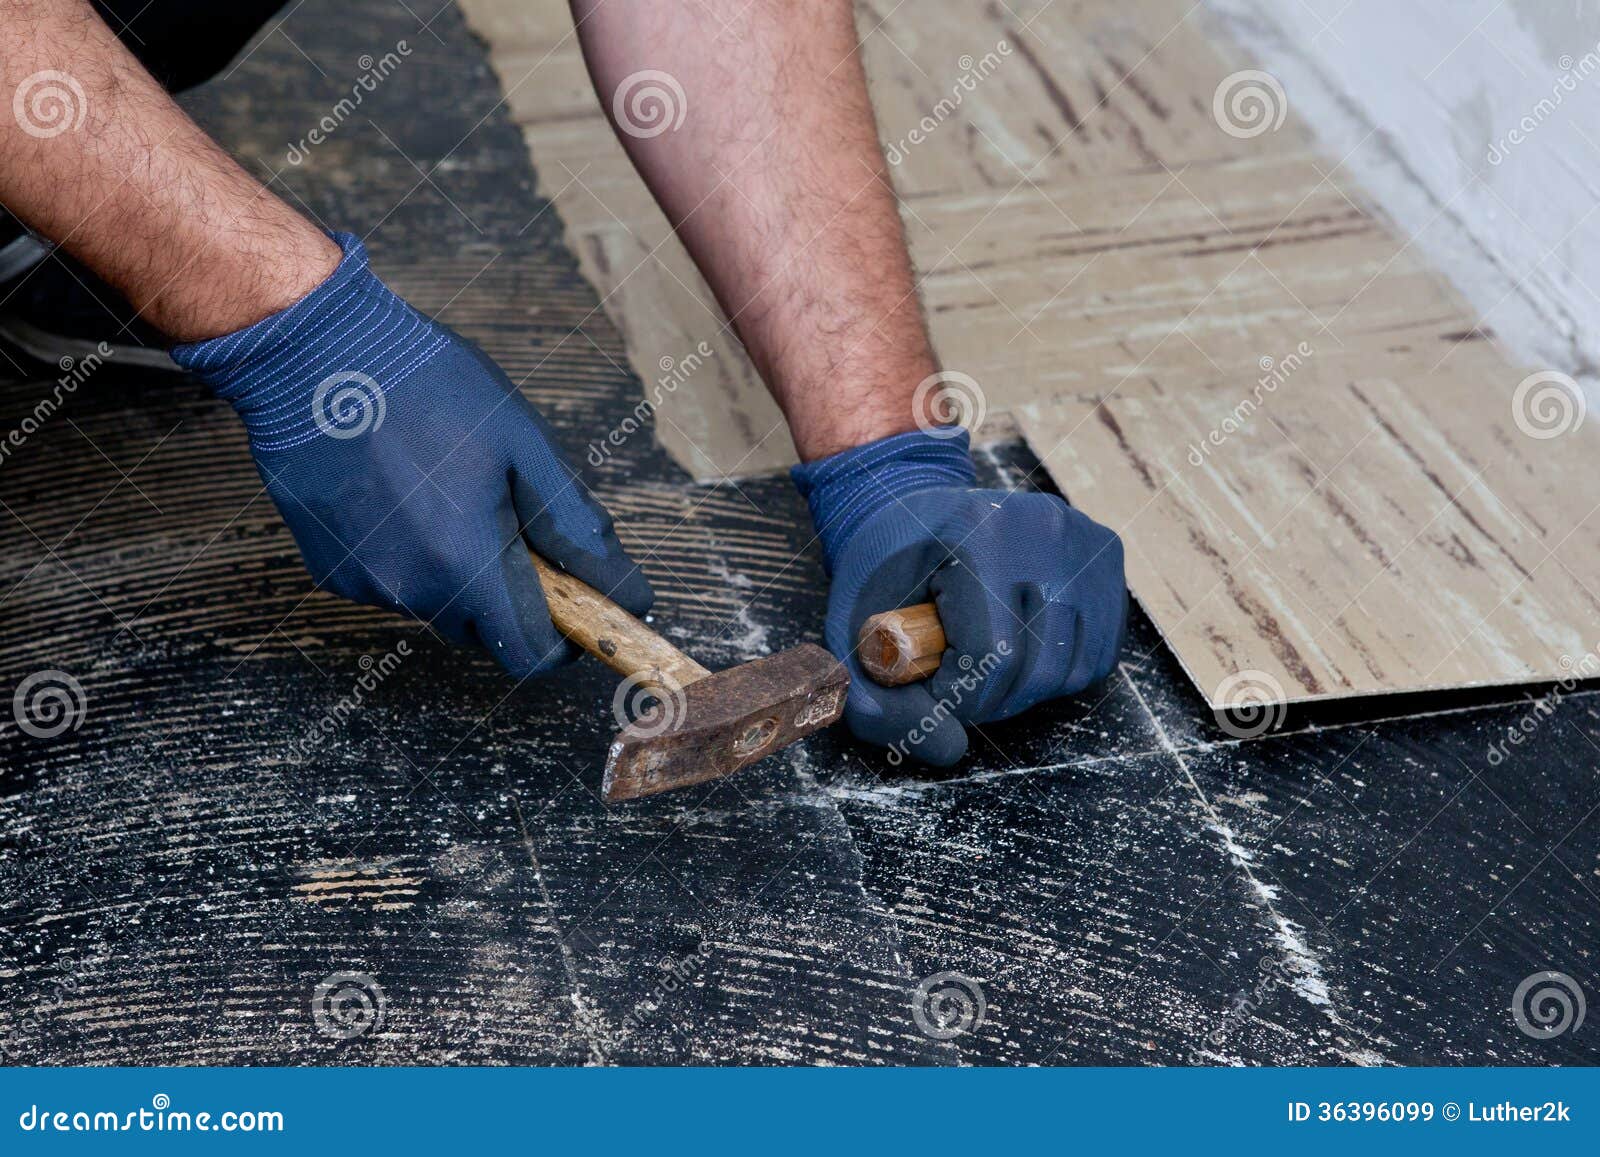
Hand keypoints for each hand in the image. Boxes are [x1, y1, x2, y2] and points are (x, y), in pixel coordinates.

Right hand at [172, 232, 651, 676]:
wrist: (312, 352)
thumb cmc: (428, 386)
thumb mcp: (525, 445)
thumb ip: (576, 528)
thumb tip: (628, 591)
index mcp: (468, 564)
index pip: (529, 655)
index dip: (562, 640)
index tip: (577, 604)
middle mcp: (411, 590)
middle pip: (485, 631)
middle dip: (513, 594)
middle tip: (514, 520)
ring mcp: (364, 582)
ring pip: (438, 605)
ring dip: (461, 572)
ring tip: (450, 491)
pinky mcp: (330, 568)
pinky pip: (393, 583)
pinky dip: (412, 555)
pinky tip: (402, 492)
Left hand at [793, 429, 1126, 765]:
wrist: (911, 500)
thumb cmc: (882, 567)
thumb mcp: (851, 628)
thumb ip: (877, 702)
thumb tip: (951, 750)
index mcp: (977, 536)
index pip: (995, 656)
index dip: (961, 697)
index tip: (932, 689)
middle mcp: (1042, 529)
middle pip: (1039, 668)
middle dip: (992, 700)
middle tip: (958, 685)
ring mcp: (1081, 538)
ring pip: (1075, 666)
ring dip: (1027, 690)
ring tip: (987, 667)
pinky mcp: (1105, 552)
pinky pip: (1100, 649)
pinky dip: (1060, 670)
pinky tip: (1022, 651)